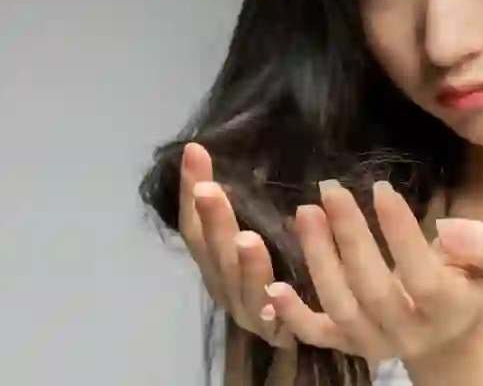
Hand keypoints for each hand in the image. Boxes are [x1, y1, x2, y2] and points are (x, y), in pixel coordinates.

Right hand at [179, 142, 293, 347]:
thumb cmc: (274, 269)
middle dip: (213, 221)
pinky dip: (274, 308)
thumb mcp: (257, 232)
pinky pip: (274, 322)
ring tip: (247, 240)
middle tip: (208, 190)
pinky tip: (278, 295)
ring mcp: (248, 310)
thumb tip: (252, 151)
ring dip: (246, 265)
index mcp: (214, 259)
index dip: (190, 190)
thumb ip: (251, 203)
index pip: (195, 223)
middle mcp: (224, 285)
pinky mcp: (276, 331)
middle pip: (215, 254)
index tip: (195, 151)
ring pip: (243, 289)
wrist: (292, 329)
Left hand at [264, 178, 482, 368]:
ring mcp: (372, 342)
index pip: (421, 274)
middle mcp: (407, 333)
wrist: (447, 333)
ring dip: (318, 258)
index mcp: (447, 310)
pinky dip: (291, 315)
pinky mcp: (345, 344)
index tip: (380, 188)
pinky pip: (316, 335)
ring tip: (305, 212)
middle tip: (330, 189)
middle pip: (372, 287)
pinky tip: (273, 286)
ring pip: (340, 305)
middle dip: (349, 235)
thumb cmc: (466, 282)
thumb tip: (448, 228)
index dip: (400, 233)